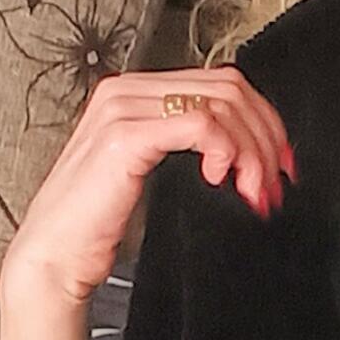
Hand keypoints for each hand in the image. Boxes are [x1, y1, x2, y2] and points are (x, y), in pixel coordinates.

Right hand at [1, 65, 297, 307]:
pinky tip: (221, 179)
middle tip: (273, 181)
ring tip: (252, 189)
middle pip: (230, 89)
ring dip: (252, 151)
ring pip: (222, 105)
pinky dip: (226, 151)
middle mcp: (129, 90)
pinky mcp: (125, 135)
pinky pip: (201, 124)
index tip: (282, 161)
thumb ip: (198, 149)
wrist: (57, 255)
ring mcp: (124, 108)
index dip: (265, 120)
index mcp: (138, 93)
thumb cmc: (102, 221)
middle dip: (265, 137)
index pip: (223, 83)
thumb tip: (257, 153)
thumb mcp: (161, 173)